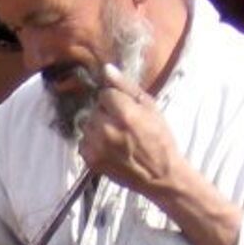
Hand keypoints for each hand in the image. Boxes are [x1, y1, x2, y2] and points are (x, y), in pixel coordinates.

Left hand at [79, 65, 181, 198]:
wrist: (159, 175)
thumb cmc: (160, 139)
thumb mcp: (151, 108)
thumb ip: (126, 87)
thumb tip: (106, 69)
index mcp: (124, 114)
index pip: (104, 94)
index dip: (115, 99)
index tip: (126, 109)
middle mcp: (107, 130)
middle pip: (94, 109)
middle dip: (106, 113)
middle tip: (123, 125)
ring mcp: (96, 146)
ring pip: (87, 125)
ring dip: (98, 127)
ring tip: (116, 137)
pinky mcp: (90, 160)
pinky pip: (83, 142)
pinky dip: (93, 143)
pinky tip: (109, 148)